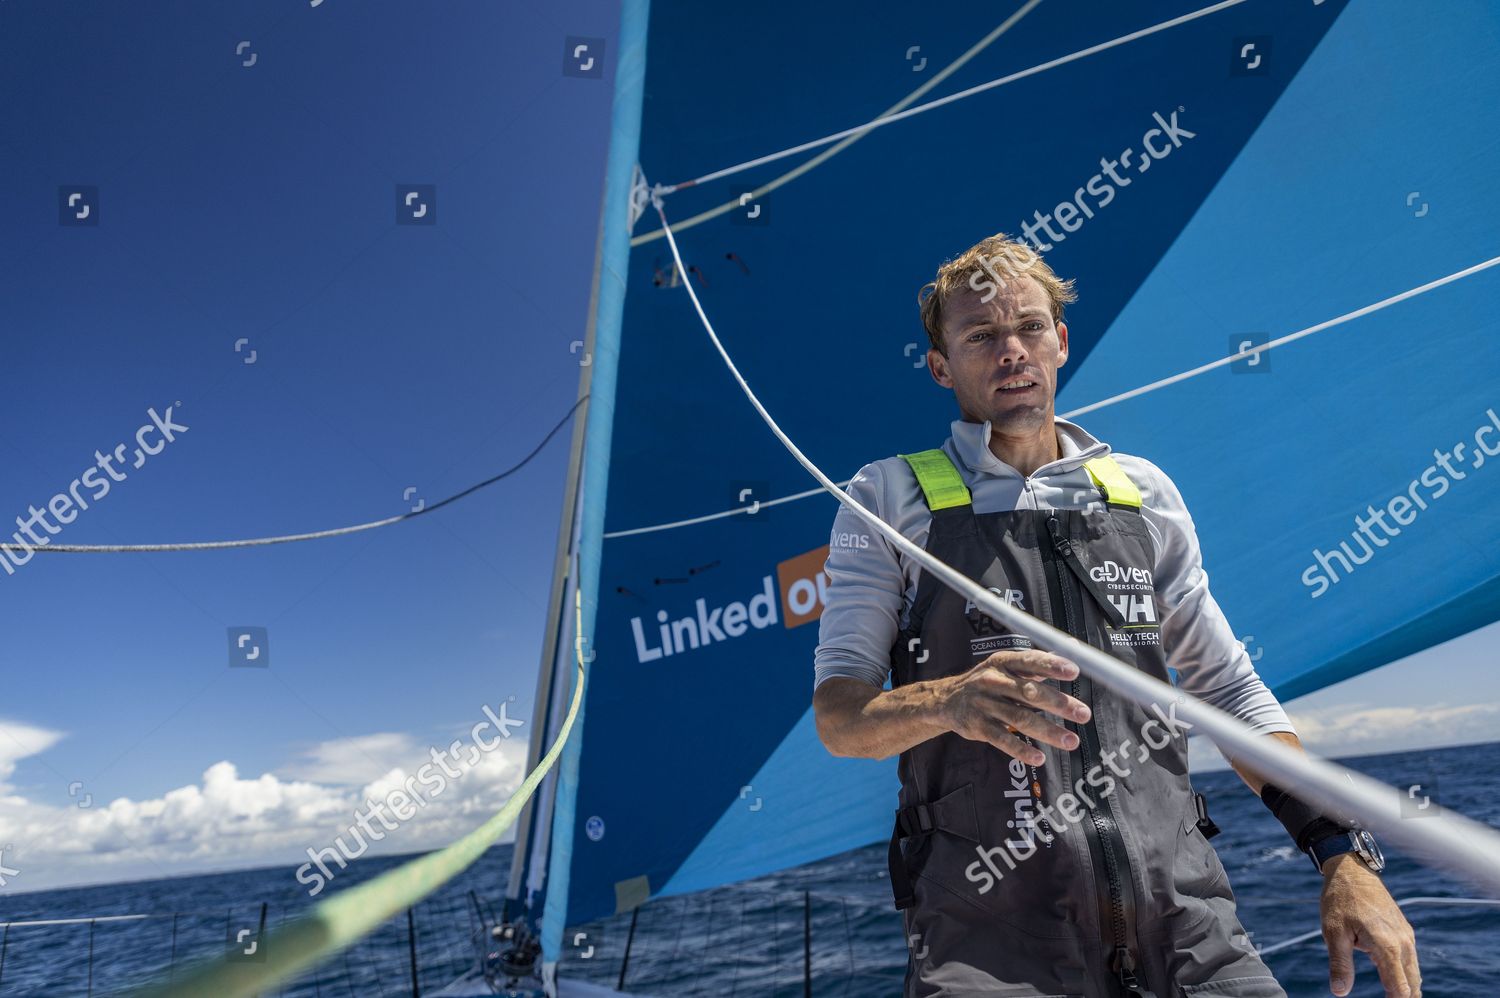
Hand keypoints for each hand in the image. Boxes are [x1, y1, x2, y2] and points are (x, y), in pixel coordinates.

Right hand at [937, 650, 1090, 764]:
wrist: (946, 700)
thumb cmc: (988, 681)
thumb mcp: (1007, 666)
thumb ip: (1039, 661)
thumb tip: (1073, 645)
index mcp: (1003, 662)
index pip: (1029, 661)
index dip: (1051, 665)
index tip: (1074, 671)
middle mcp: (992, 680)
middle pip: (1029, 692)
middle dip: (1058, 703)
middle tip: (1083, 714)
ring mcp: (984, 704)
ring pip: (1019, 718)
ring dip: (1048, 731)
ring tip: (1071, 741)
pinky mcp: (977, 726)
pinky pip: (1002, 739)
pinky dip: (1021, 749)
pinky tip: (1039, 757)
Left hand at [1321, 853, 1419, 995]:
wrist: (1351, 870)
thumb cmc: (1340, 899)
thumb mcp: (1333, 932)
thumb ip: (1340, 964)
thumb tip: (1339, 993)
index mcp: (1387, 945)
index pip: (1400, 987)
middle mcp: (1403, 942)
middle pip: (1412, 984)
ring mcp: (1406, 936)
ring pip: (1413, 972)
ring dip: (1405, 987)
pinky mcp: (1404, 931)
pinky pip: (1409, 959)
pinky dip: (1404, 973)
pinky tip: (1393, 982)